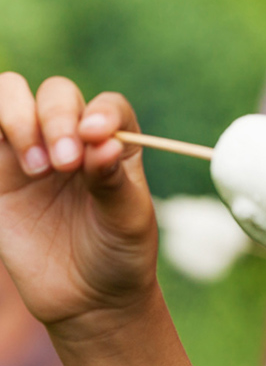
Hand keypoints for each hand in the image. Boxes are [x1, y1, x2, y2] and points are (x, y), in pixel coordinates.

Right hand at [0, 73, 158, 342]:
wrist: (86, 297)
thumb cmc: (119, 250)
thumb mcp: (128, 220)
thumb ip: (113, 183)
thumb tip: (104, 144)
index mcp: (114, 141)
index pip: (107, 106)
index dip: (101, 113)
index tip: (96, 136)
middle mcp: (72, 137)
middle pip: (56, 94)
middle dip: (57, 119)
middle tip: (64, 165)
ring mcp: (29, 151)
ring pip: (9, 97)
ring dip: (17, 117)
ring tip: (37, 168)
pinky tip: (11, 168)